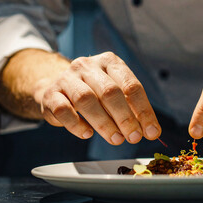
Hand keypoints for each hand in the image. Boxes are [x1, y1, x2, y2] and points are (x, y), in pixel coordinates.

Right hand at [35, 52, 160, 144]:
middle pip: (110, 91)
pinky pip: (63, 110)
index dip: (144, 110)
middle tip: (134, 138)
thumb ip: (132, 109)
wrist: (56, 86)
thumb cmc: (94, 92)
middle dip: (125, 117)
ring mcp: (67, 78)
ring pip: (86, 100)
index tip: (152, 132)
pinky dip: (76, 124)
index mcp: (110, 62)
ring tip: (116, 139)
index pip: (131, 85)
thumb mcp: (115, 94)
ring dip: (104, 123)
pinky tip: (87, 134)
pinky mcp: (50, 94)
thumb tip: (151, 131)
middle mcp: (88, 66)